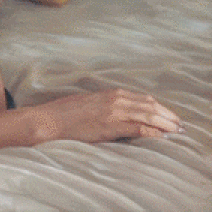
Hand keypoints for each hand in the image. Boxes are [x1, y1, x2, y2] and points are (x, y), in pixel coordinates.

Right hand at [31, 89, 183, 142]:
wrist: (51, 120)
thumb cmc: (68, 113)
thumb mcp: (92, 104)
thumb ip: (110, 106)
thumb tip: (126, 113)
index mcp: (111, 93)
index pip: (144, 98)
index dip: (161, 107)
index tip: (170, 116)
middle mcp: (114, 100)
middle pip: (150, 105)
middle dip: (167, 115)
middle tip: (179, 124)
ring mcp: (112, 112)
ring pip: (147, 115)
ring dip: (165, 123)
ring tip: (175, 130)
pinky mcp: (110, 126)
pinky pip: (137, 129)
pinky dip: (152, 132)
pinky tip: (160, 136)